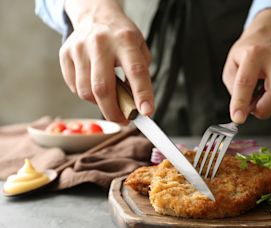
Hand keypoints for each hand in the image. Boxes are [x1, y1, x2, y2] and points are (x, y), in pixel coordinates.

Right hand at [60, 0, 152, 123]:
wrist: (96, 16)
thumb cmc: (121, 37)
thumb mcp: (139, 49)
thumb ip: (140, 76)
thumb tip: (138, 106)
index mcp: (125, 40)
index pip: (135, 71)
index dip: (141, 94)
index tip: (146, 112)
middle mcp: (100, 43)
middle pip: (103, 87)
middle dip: (114, 111)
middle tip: (123, 120)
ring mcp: (79, 48)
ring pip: (86, 91)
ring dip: (99, 104)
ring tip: (109, 101)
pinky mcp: (65, 54)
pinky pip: (74, 87)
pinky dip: (86, 95)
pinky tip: (94, 87)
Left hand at [223, 9, 270, 123]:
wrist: (267, 39)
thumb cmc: (246, 57)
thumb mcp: (231, 68)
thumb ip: (235, 90)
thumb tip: (243, 111)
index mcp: (254, 54)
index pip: (246, 82)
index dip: (240, 103)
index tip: (238, 118)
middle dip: (263, 109)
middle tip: (252, 108)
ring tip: (262, 94)